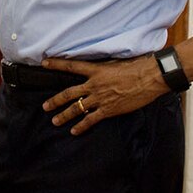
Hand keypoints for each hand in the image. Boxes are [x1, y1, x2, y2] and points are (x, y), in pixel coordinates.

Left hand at [40, 56, 167, 134]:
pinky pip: (92, 119)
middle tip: (45, 107)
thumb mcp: (114, 61)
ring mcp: (100, 98)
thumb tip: (96, 66)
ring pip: (77, 108)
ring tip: (55, 120)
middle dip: (56, 100)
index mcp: (95, 70)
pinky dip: (82, 126)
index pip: (71, 66)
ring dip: (65, 115)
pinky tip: (74, 131)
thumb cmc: (135, 66)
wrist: (148, 78)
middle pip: (69, 93)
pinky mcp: (109, 110)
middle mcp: (94, 85)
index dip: (56, 64)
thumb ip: (102, 66)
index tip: (44, 63)